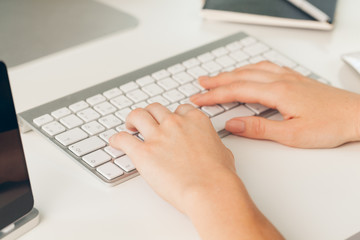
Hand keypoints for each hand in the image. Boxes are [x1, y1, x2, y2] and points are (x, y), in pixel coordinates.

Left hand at [110, 103, 234, 211]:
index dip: (172, 116)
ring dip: (132, 120)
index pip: (179, 109)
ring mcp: (158, 136)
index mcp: (195, 120)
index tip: (169, 122)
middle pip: (155, 109)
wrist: (210, 189)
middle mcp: (175, 124)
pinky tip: (115, 142)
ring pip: (137, 115)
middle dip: (150, 114)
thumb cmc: (219, 175)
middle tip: (146, 122)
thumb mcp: (222, 150)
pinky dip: (116, 139)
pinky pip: (123, 139)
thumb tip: (208, 146)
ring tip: (129, 127)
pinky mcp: (143, 152)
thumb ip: (210, 142)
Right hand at [191, 61, 359, 147]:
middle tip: (200, 84)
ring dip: (232, 73)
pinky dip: (250, 68)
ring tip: (217, 77)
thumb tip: (233, 124)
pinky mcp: (295, 79)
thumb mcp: (291, 135)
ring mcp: (288, 77)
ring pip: (252, 69)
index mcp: (277, 93)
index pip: (236, 91)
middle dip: (217, 81)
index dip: (214, 95)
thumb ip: (259, 129)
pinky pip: (266, 67)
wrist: (356, 115)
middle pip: (240, 77)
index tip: (198, 99)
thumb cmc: (330, 125)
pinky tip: (248, 71)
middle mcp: (280, 80)